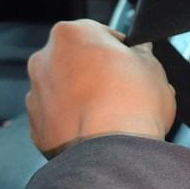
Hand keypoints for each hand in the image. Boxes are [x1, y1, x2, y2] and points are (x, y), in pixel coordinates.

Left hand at [26, 19, 175, 156]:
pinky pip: (59, 119)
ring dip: (84, 98)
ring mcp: (37, 94)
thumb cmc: (132, 106)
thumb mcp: (153, 66)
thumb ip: (142, 52)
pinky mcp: (36, 126)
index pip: (102, 34)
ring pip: (65, 90)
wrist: (113, 155)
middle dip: (98, 74)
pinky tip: (98, 133)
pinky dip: (75, 123)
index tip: (133, 66)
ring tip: (112, 117)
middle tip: (125, 92)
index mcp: (73, 34)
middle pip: (78, 61)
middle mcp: (46, 59)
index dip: (122, 52)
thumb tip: (141, 52)